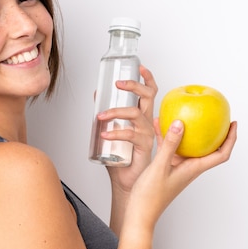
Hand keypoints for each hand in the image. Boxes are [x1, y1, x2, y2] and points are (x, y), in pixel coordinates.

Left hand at [99, 65, 157, 193]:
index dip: (147, 78)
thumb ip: (106, 113)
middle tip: (118, 84)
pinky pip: (130, 134)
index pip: (150, 92)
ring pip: (136, 113)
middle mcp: (147, 123)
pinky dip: (115, 132)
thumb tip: (97, 94)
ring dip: (116, 111)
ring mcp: (147, 134)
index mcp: (142, 117)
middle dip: (134, 86)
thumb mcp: (110, 129)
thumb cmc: (119, 157)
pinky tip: (103, 134)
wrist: (123, 181)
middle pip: (148, 96)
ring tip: (101, 115)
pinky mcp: (143, 146)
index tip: (140, 67)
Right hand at [127, 117, 237, 230]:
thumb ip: (170, 144)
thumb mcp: (160, 167)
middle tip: (214, 115)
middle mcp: (189, 167)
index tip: (233, 123)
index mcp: (194, 169)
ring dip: (186, 130)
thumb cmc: (151, 196)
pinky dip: (167, 135)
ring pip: (187, 145)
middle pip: (208, 147)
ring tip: (183, 114)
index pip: (220, 154)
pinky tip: (157, 124)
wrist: (139, 212)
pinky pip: (170, 146)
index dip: (231, 139)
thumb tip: (180, 123)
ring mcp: (177, 167)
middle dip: (213, 131)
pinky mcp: (165, 166)